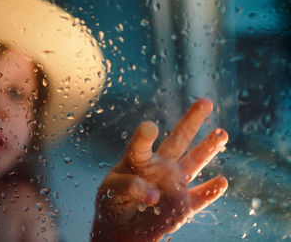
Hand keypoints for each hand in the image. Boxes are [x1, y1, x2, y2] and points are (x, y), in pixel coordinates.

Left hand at [92, 99, 227, 241]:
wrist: (121, 229)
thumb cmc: (111, 205)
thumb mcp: (110, 193)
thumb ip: (128, 187)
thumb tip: (154, 193)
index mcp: (138, 161)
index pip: (141, 145)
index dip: (144, 137)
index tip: (149, 129)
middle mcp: (159, 167)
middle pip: (178, 140)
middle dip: (192, 121)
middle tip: (205, 102)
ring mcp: (173, 185)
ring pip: (195, 162)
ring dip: (208, 148)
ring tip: (221, 133)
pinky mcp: (183, 207)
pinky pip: (200, 197)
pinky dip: (211, 191)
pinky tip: (221, 181)